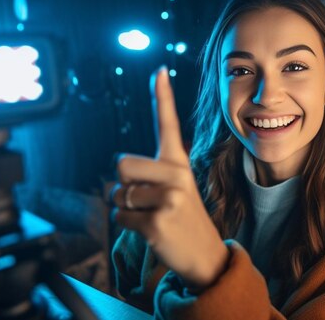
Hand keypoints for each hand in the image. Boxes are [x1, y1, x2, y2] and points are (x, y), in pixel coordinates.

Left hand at [112, 67, 228, 289]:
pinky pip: (119, 217)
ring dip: (125, 208)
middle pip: (122, 164)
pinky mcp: (157, 220)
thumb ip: (151, 172)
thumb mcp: (177, 189)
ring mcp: (168, 197)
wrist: (206, 255)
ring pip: (117, 194)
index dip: (162, 96)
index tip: (159, 70)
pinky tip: (150, 231)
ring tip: (151, 216)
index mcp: (178, 163)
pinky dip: (127, 226)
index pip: (167, 123)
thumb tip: (118, 165)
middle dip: (123, 184)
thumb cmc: (183, 218)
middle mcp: (176, 174)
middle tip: (145, 199)